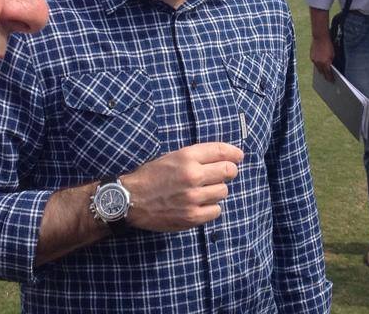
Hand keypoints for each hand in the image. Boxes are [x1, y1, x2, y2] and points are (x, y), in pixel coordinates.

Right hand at [122, 142, 243, 230]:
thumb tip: (223, 157)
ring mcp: (193, 197)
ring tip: (204, 191)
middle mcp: (193, 175)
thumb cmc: (150, 176)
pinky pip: (216, 211)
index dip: (234, 153)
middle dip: (228, 171)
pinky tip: (201, 205)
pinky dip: (212, 208)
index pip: (221, 151)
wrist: (130, 199)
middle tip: (223, 174)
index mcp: (187, 157)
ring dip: (217, 191)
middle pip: (228, 171)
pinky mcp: (192, 217)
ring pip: (223, 192)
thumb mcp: (171, 157)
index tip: (239, 156)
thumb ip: (196, 156)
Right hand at [310, 37, 334, 81]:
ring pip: (318, 68)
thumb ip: (332, 62)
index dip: (330, 79)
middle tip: (328, 78)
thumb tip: (332, 68)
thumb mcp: (333, 54)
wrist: (320, 37)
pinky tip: (321, 64)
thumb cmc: (329, 45)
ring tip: (324, 72)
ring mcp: (314, 60)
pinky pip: (315, 63)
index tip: (332, 81)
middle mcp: (319, 63)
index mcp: (326, 63)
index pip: (328, 74)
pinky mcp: (311, 57)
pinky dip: (318, 64)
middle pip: (322, 73)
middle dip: (325, 75)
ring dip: (321, 70)